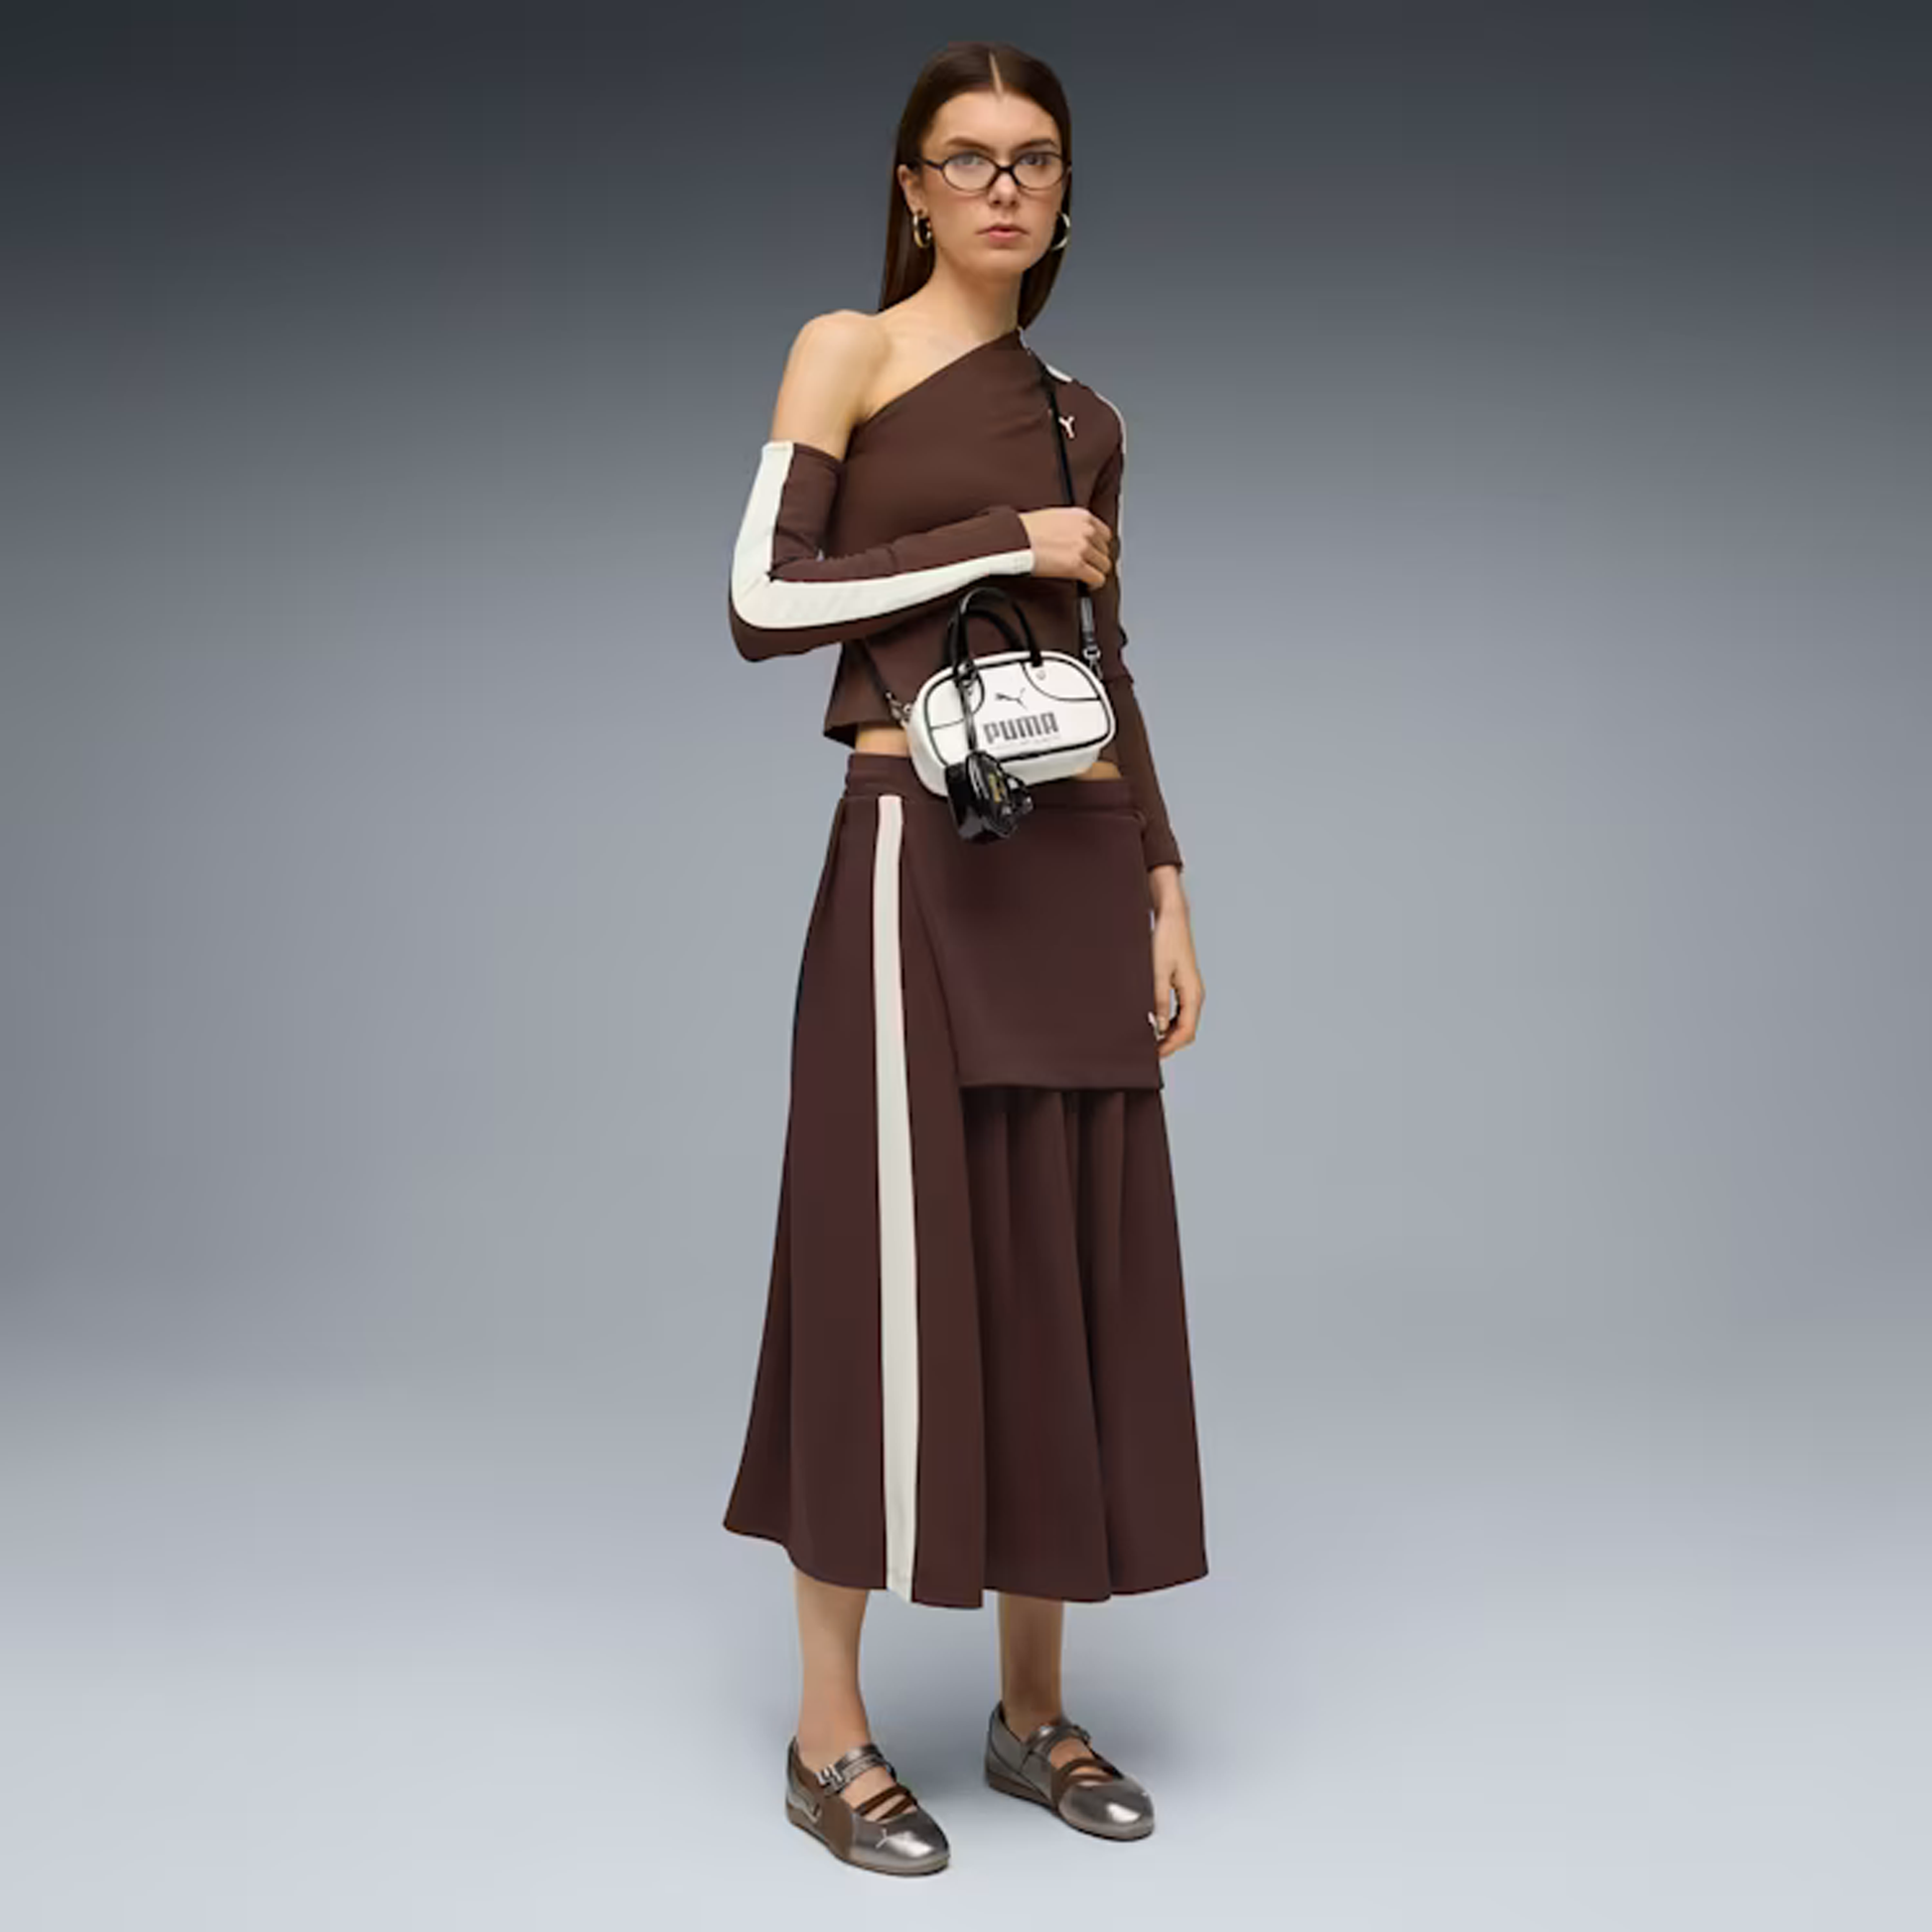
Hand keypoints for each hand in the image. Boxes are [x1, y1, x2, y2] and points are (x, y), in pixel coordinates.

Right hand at [1018, 506, 1114, 588]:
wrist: (1013, 538)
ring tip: (1087, 577)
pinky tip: (1087, 585)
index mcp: (1081, 515)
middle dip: (1097, 559)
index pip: (1104, 533)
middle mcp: (1086, 529)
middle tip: (1089, 567)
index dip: (1099, 546)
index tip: (1094, 553)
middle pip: (1105, 550)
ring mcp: (1082, 547)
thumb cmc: (1024, 529)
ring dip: (1096, 572)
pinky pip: (1098, 579)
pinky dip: (1094, 584)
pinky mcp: (1076, 565)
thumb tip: (1073, 537)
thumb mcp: (1053, 517)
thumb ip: (1069, 525)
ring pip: (1104, 565)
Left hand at [1148, 888, 1202, 1057]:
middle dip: (1170, 1043)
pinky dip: (1170, 1022)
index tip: (1153, 1054)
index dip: (1170, 1046)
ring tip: (1149, 1040)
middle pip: (1187, 1030)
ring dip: (1169, 1034)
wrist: (1172, 918)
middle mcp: (1195, 994)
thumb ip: (1159, 1000)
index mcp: (1193, 993)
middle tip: (1148, 1051)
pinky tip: (1155, 1023)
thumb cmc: (1166, 940)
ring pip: (1184, 1022)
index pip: (1186, 1031)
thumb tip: (1160, 1026)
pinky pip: (1180, 1012)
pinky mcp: (1183, 985)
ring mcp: (1190, 990)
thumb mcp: (1157, 972)